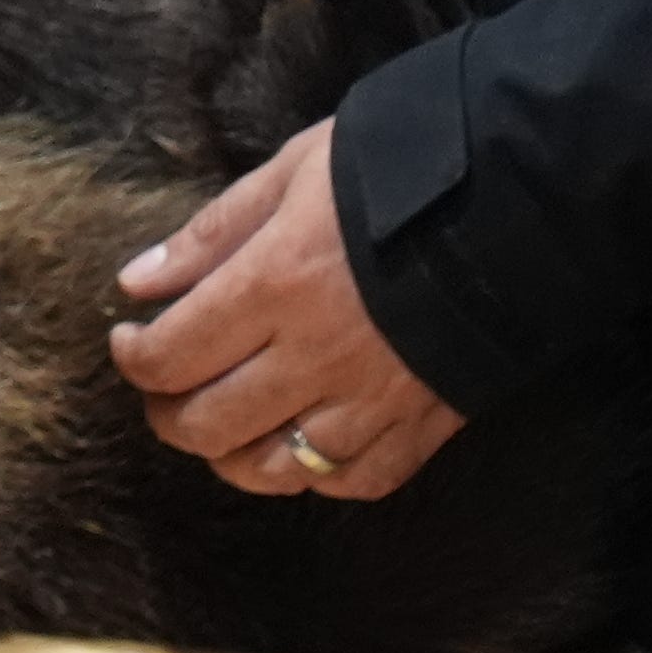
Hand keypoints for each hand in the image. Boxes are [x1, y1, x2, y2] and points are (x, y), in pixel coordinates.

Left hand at [107, 120, 463, 497]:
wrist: (523, 198)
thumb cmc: (397, 172)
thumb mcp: (292, 172)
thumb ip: (212, 234)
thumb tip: (136, 283)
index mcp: (273, 286)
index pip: (169, 356)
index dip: (131, 356)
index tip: (128, 337)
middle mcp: (314, 357)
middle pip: (205, 424)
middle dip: (165, 411)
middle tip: (163, 384)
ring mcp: (371, 402)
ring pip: (270, 469)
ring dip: (227, 453)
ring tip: (220, 418)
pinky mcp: (422, 427)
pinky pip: (349, 480)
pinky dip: (312, 473)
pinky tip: (298, 441)